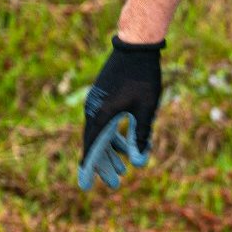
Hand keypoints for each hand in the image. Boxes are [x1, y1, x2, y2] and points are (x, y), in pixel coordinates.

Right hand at [77, 36, 163, 191]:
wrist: (136, 46)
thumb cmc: (143, 77)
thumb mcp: (146, 109)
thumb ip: (141, 135)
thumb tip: (138, 162)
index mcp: (101, 115)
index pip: (92, 147)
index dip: (90, 167)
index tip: (85, 185)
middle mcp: (94, 110)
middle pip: (96, 144)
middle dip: (104, 165)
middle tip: (114, 183)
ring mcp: (98, 103)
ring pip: (102, 134)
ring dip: (111, 152)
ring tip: (122, 170)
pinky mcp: (104, 98)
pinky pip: (106, 123)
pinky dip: (114, 137)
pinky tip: (126, 147)